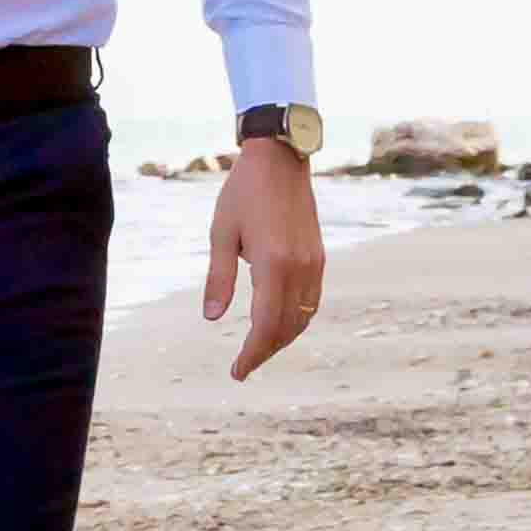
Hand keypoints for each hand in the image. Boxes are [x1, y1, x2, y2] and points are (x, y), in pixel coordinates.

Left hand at [202, 142, 324, 381]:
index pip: (265, 324)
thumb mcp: (221, 234)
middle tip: (243, 366)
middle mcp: (299, 268)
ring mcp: (314, 262)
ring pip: (304, 317)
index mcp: (272, 264)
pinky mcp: (319, 256)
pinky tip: (279, 323)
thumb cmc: (243, 193)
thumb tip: (211, 318)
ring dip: (283, 338)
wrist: (279, 159)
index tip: (237, 371)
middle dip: (265, 351)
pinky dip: (297, 319)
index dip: (252, 353)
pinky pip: (312, 300)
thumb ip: (219, 278)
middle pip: (287, 327)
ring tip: (258, 348)